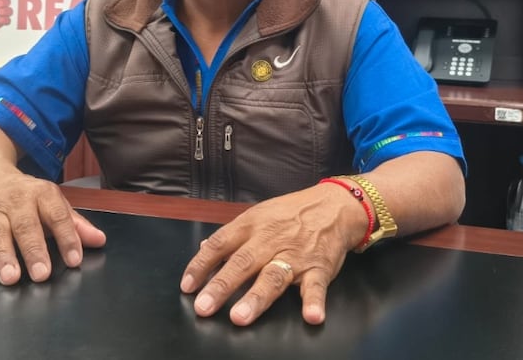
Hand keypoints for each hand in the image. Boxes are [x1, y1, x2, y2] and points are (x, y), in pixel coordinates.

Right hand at [0, 172, 105, 283]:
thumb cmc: (28, 197)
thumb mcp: (54, 204)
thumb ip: (75, 224)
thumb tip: (99, 241)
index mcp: (42, 194)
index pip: (57, 216)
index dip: (67, 237)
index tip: (74, 260)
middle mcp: (17, 201)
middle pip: (26, 226)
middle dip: (33, 250)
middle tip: (41, 274)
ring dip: (3, 256)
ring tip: (10, 277)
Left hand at [179, 183, 366, 325]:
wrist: (335, 206)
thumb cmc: (292, 213)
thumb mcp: (258, 215)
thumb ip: (232, 236)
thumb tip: (204, 249)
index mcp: (252, 225)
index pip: (220, 244)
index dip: (201, 265)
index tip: (187, 286)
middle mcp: (270, 239)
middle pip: (242, 262)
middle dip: (222, 285)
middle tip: (205, 306)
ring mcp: (295, 255)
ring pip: (273, 276)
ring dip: (257, 297)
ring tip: (240, 316)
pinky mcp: (319, 267)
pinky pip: (316, 286)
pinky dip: (314, 302)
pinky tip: (311, 316)